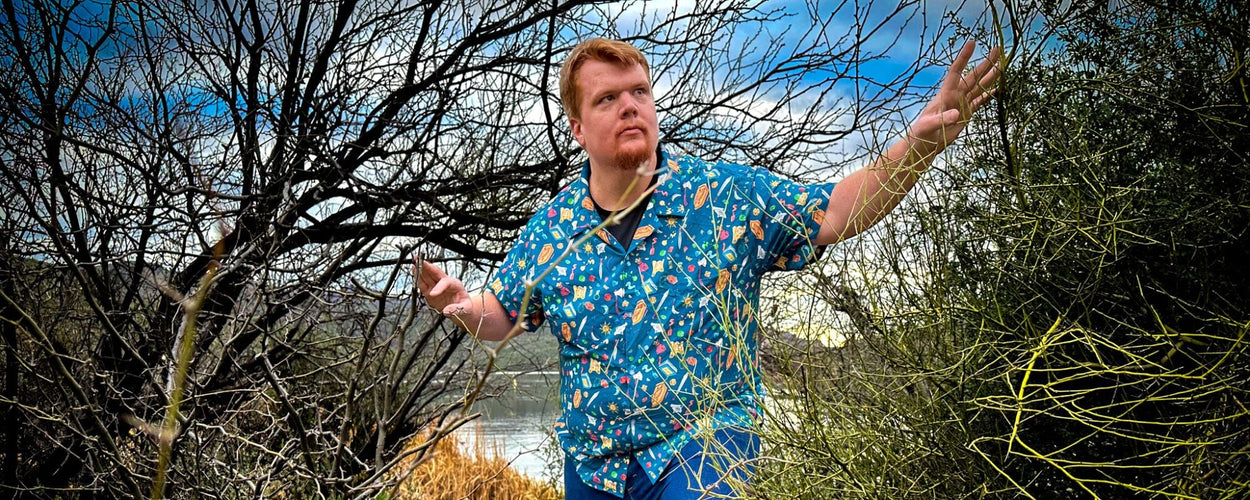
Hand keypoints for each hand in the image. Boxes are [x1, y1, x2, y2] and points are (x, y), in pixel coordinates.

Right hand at [413, 256, 472, 317]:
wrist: (462, 310)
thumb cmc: (465, 307)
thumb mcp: (466, 309)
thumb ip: (458, 309)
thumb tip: (446, 311)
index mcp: (455, 284)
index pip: (446, 282)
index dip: (438, 287)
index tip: (432, 294)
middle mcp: (445, 283)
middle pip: (435, 273)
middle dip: (427, 266)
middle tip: (419, 260)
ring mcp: (437, 287)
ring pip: (428, 276)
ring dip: (420, 270)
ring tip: (414, 263)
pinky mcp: (430, 292)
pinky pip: (423, 284)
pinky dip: (417, 279)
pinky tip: (414, 272)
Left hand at [909, 41, 1001, 156]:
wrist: (924, 144)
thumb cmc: (921, 134)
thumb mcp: (929, 126)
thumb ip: (942, 120)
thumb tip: (957, 114)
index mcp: (946, 94)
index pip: (956, 72)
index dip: (964, 57)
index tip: (972, 43)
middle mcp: (956, 96)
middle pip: (973, 76)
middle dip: (985, 63)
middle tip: (997, 49)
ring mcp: (962, 104)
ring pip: (979, 86)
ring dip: (991, 76)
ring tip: (1002, 64)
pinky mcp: (966, 113)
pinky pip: (980, 101)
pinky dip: (989, 95)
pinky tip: (998, 88)